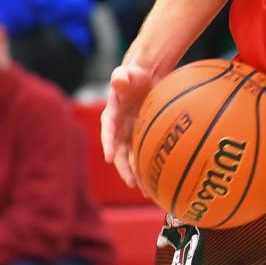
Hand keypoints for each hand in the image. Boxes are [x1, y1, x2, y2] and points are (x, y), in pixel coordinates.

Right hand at [101, 63, 156, 186]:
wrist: (144, 77)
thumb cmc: (133, 74)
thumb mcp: (126, 73)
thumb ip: (121, 76)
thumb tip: (118, 79)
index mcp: (111, 114)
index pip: (108, 130)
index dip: (108, 144)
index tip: (109, 157)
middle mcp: (118, 128)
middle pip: (119, 152)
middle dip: (124, 169)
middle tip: (132, 183)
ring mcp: (129, 134)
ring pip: (131, 159)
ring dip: (136, 174)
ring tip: (146, 191)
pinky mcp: (140, 136)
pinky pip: (143, 154)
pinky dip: (148, 167)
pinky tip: (157, 181)